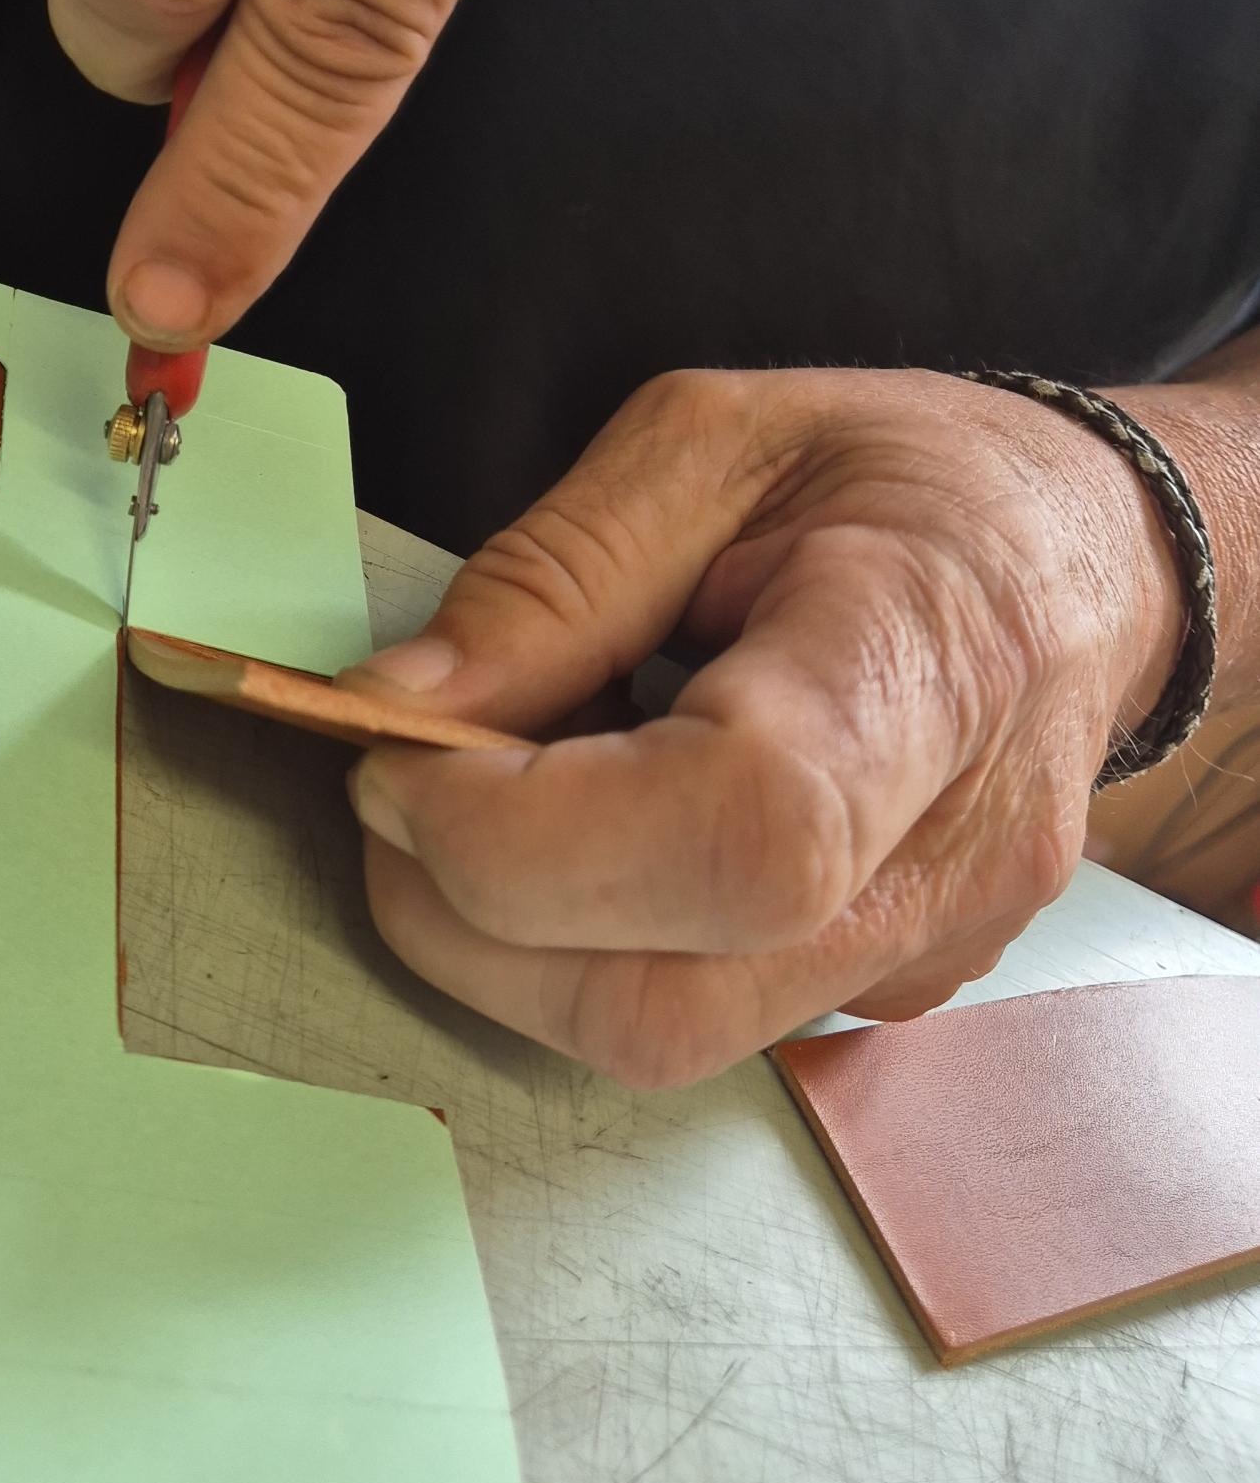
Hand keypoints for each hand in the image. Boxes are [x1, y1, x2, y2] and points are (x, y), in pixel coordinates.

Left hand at [343, 367, 1187, 1088]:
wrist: (1088, 560)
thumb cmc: (908, 479)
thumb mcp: (711, 443)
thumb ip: (548, 578)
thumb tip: (394, 707)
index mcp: (921, 665)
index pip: (732, 830)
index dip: (522, 833)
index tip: (398, 759)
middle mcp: (948, 856)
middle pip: (671, 998)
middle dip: (469, 918)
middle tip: (399, 790)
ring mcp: (930, 950)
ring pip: (667, 1039)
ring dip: (512, 944)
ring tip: (491, 802)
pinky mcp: (891, 993)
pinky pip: (705, 1015)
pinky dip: (593, 944)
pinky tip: (591, 835)